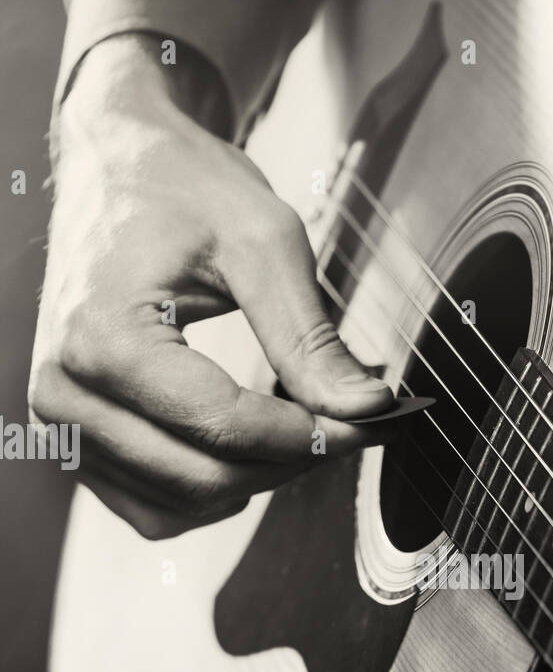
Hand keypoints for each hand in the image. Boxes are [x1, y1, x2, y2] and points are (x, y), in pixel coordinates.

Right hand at [28, 34, 397, 539]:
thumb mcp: (261, 243)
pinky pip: (155, 508)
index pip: (225, 426)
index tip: (370, 423)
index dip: (312, 436)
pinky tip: (246, 445)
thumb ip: (310, 338)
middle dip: (291, 461)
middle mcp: (67, 391)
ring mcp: (62, 424)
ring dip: (256, 479)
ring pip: (184, 504)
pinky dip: (212, 490)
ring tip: (297, 425)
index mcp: (103, 336)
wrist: (111, 164)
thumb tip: (365, 409)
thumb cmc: (177, 187)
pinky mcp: (73, 443)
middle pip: (206, 477)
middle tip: (348, 425)